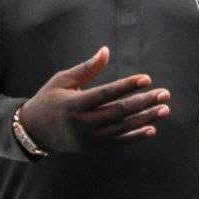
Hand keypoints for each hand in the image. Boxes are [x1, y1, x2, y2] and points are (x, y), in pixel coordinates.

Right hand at [19, 47, 168, 152]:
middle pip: (119, 112)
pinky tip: (152, 129)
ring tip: (165, 109)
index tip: (147, 78)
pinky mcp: (93, 147)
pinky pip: (118, 143)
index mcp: (74, 104)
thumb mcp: (62, 80)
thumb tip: (106, 51)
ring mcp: (89, 138)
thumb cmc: (48, 100)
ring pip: (122, 128)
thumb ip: (86, 68)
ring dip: (146, 119)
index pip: (106, 94)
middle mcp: (83, 124)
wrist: (33, 132)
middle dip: (144, 103)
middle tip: (165, 94)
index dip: (127, 86)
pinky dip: (136, 137)